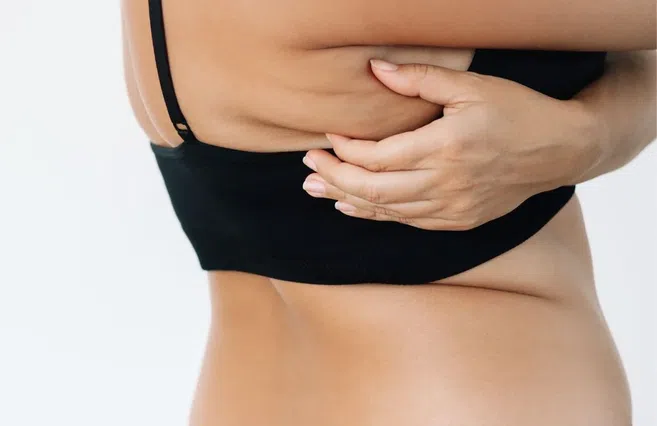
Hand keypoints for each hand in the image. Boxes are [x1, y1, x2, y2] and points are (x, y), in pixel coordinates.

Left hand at [302, 59, 597, 230]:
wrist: (560, 150)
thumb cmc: (516, 111)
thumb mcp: (471, 86)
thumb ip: (419, 78)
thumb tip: (375, 69)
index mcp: (446, 147)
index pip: (378, 156)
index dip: (346, 149)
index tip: (327, 136)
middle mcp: (445, 183)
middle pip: (373, 189)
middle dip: (334, 177)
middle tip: (308, 166)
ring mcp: (452, 207)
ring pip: (386, 211)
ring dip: (347, 199)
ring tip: (316, 188)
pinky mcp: (458, 220)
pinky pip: (406, 222)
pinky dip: (376, 215)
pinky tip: (353, 206)